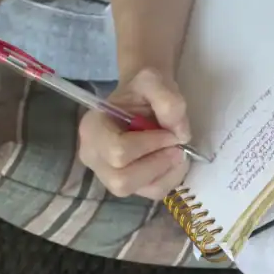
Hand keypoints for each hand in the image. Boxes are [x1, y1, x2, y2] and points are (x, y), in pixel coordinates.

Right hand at [78, 69, 191, 199]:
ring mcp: (108, 174)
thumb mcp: (154, 80)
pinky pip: (151, 192)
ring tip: (177, 151)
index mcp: (93, 128)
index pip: (117, 151)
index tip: (170, 132)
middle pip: (122, 180)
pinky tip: (174, 160)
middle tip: (177, 145)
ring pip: (138, 190)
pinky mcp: (128, 184)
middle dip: (157, 163)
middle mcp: (93, 156)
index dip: (150, 145)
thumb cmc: (144, 89)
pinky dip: (170, 178)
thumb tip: (180, 135)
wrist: (144, 96)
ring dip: (165, 172)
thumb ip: (168, 101)